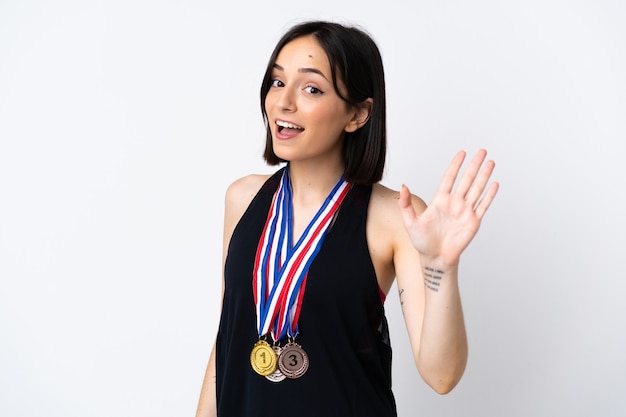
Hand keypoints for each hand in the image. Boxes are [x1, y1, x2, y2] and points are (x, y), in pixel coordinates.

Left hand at [398, 149, 498, 266]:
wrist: (435, 258)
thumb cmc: (421, 241)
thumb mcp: (410, 222)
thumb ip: (406, 204)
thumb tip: (403, 185)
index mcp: (440, 200)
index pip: (449, 178)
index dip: (456, 165)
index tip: (462, 153)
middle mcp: (454, 203)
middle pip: (466, 179)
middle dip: (474, 165)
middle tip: (482, 151)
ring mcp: (465, 212)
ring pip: (477, 189)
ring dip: (484, 176)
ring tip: (490, 162)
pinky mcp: (473, 222)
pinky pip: (483, 206)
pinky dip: (489, 195)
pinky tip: (494, 184)